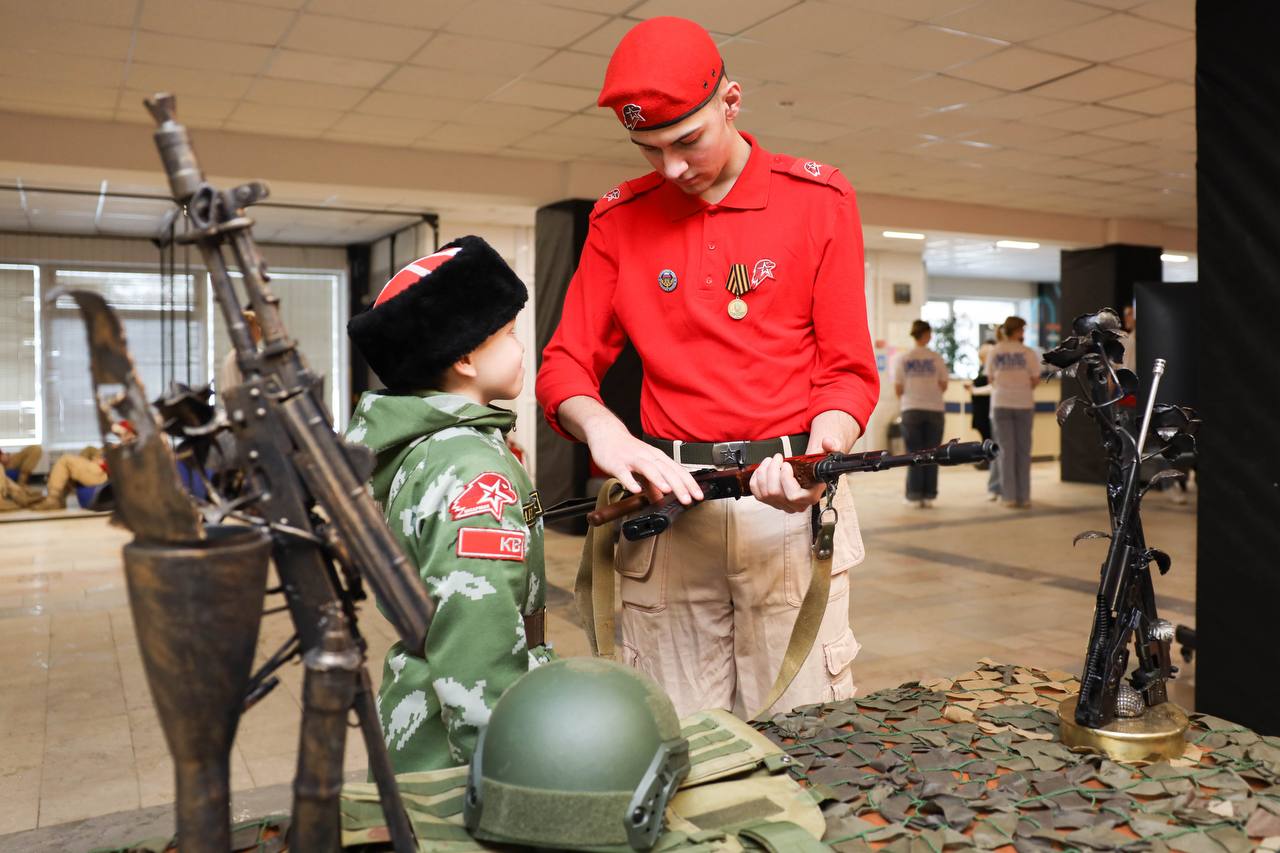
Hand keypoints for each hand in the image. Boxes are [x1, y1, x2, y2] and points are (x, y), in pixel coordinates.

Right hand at [585, 421, 703, 504]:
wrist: (607, 433)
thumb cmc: (628, 450)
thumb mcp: (644, 468)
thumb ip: (653, 486)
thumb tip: (663, 500)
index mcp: (657, 458)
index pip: (678, 471)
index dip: (689, 483)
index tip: (698, 496)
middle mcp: (648, 457)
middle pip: (666, 470)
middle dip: (679, 485)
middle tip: (688, 499)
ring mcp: (632, 459)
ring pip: (648, 468)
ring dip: (658, 479)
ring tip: (667, 490)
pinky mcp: (616, 463)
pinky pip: (624, 473)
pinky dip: (630, 481)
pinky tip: (635, 490)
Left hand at [749, 435, 840, 512]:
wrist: (809, 469)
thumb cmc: (816, 464)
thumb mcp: (828, 453)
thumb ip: (832, 446)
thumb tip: (828, 443)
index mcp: (811, 496)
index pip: (794, 496)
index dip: (786, 479)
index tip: (787, 464)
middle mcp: (796, 504)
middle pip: (775, 493)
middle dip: (772, 471)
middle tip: (777, 458)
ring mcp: (782, 505)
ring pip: (765, 493)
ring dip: (764, 473)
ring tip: (770, 461)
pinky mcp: (771, 502)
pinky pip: (757, 494)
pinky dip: (757, 479)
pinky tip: (763, 469)